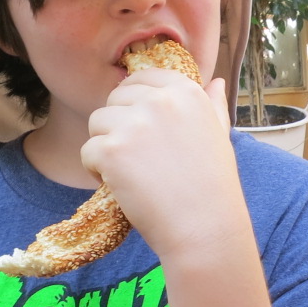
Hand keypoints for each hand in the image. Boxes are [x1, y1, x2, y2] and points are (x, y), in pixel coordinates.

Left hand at [82, 71, 245, 259]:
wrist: (205, 228)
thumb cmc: (215, 186)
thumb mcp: (220, 137)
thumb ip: (212, 106)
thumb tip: (216, 82)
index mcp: (186, 92)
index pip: (143, 77)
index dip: (134, 102)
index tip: (143, 130)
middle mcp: (160, 100)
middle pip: (115, 99)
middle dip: (118, 125)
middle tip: (139, 159)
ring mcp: (134, 124)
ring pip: (97, 123)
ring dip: (105, 148)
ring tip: (129, 174)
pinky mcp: (112, 150)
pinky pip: (87, 151)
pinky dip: (96, 172)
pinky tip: (120, 187)